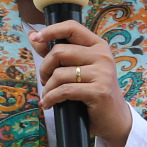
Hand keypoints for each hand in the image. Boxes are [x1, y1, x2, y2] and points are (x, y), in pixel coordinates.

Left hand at [30, 19, 133, 146]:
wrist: (114, 119)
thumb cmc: (93, 92)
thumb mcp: (78, 69)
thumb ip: (58, 53)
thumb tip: (33, 37)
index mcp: (98, 46)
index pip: (72, 27)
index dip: (51, 30)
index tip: (36, 38)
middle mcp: (102, 56)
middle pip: (60, 52)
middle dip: (45, 68)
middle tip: (45, 81)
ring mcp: (102, 73)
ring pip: (60, 73)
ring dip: (48, 88)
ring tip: (48, 96)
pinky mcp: (99, 92)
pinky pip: (64, 91)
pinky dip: (51, 98)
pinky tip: (48, 104)